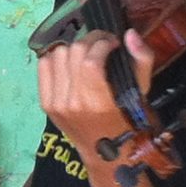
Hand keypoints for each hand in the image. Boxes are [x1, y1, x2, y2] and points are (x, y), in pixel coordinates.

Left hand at [36, 28, 156, 154]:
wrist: (102, 152)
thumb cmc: (126, 120)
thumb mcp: (141, 92)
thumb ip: (142, 60)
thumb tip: (129, 34)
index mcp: (97, 103)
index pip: (90, 61)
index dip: (102, 43)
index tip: (113, 43)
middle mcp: (72, 103)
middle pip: (74, 52)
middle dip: (91, 41)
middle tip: (102, 44)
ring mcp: (55, 103)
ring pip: (58, 54)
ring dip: (75, 48)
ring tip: (88, 54)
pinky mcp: (45, 102)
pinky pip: (43, 65)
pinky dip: (57, 57)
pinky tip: (71, 62)